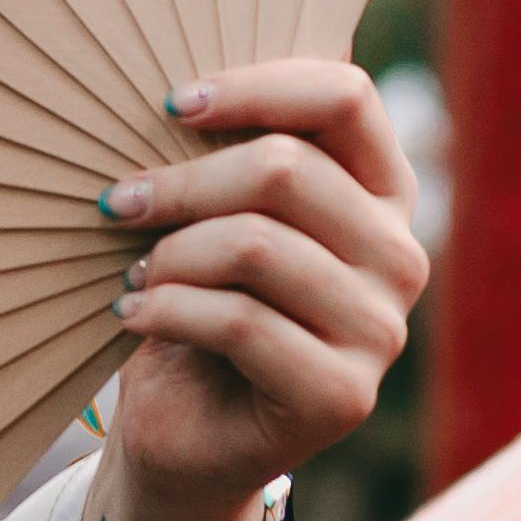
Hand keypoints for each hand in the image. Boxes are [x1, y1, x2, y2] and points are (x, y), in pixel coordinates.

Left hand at [98, 57, 426, 520]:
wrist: (188, 433)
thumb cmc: (201, 305)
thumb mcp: (220, 216)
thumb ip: (233, 158)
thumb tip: (180, 89)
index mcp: (383, 194)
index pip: (346, 98)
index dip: (256, 87)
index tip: (174, 105)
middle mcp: (400, 256)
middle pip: (286, 169)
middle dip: (182, 182)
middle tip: (119, 202)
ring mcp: (381, 331)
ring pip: (255, 245)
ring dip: (170, 255)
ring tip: (134, 274)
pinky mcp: (343, 395)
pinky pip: (240, 322)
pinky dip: (167, 310)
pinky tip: (132, 313)